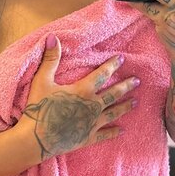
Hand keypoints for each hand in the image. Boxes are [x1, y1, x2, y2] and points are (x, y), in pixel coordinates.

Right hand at [20, 37, 140, 160]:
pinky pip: (104, 134)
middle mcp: (92, 106)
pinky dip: (114, 132)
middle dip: (126, 86)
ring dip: (125, 107)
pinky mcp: (88, 138)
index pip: (102, 74)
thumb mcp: (42, 80)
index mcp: (83, 90)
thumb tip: (53, 37)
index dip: (112, 65)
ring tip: (136, 102)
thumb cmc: (39, 108)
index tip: (122, 58)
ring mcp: (92, 123)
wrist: (37, 138)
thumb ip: (50, 59)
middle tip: (137, 81)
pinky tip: (122, 130)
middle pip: (113, 94)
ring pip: (113, 113)